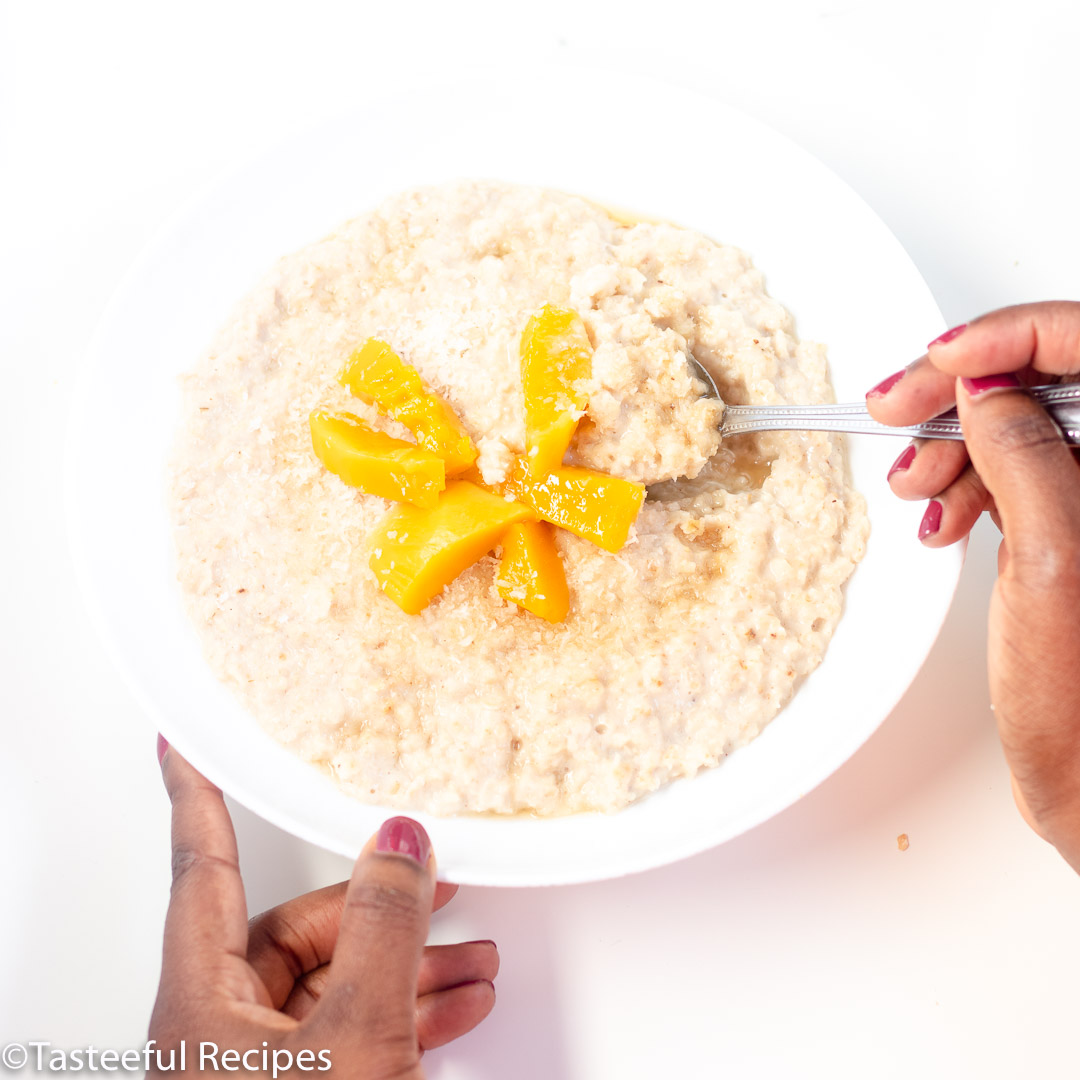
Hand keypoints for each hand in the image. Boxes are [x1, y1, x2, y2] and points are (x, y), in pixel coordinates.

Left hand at [149, 741, 497, 1077]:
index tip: (182, 745)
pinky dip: (406, 1010)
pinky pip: (352, 1030)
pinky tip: (455, 1000)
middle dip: (376, 907)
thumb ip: (380, 932)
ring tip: (468, 954)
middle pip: (296, 932)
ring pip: (335, 984)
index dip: (196, 797)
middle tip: (426, 876)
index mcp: (202, 1005)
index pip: (202, 870)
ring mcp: (258, 1070)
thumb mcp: (355, 1037)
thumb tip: (396, 846)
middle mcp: (219, 1034)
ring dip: (408, 964)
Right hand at [865, 301, 1079, 870]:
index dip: (1007, 336)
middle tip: (896, 414)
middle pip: (1052, 378)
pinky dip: (972, 480)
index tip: (935, 364)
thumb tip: (989, 385)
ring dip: (960, 443)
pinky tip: (942, 512)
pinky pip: (1023, 469)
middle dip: (966, 393)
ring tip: (914, 485)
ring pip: (1029, 422)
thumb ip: (1028, 454)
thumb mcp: (1052, 563)